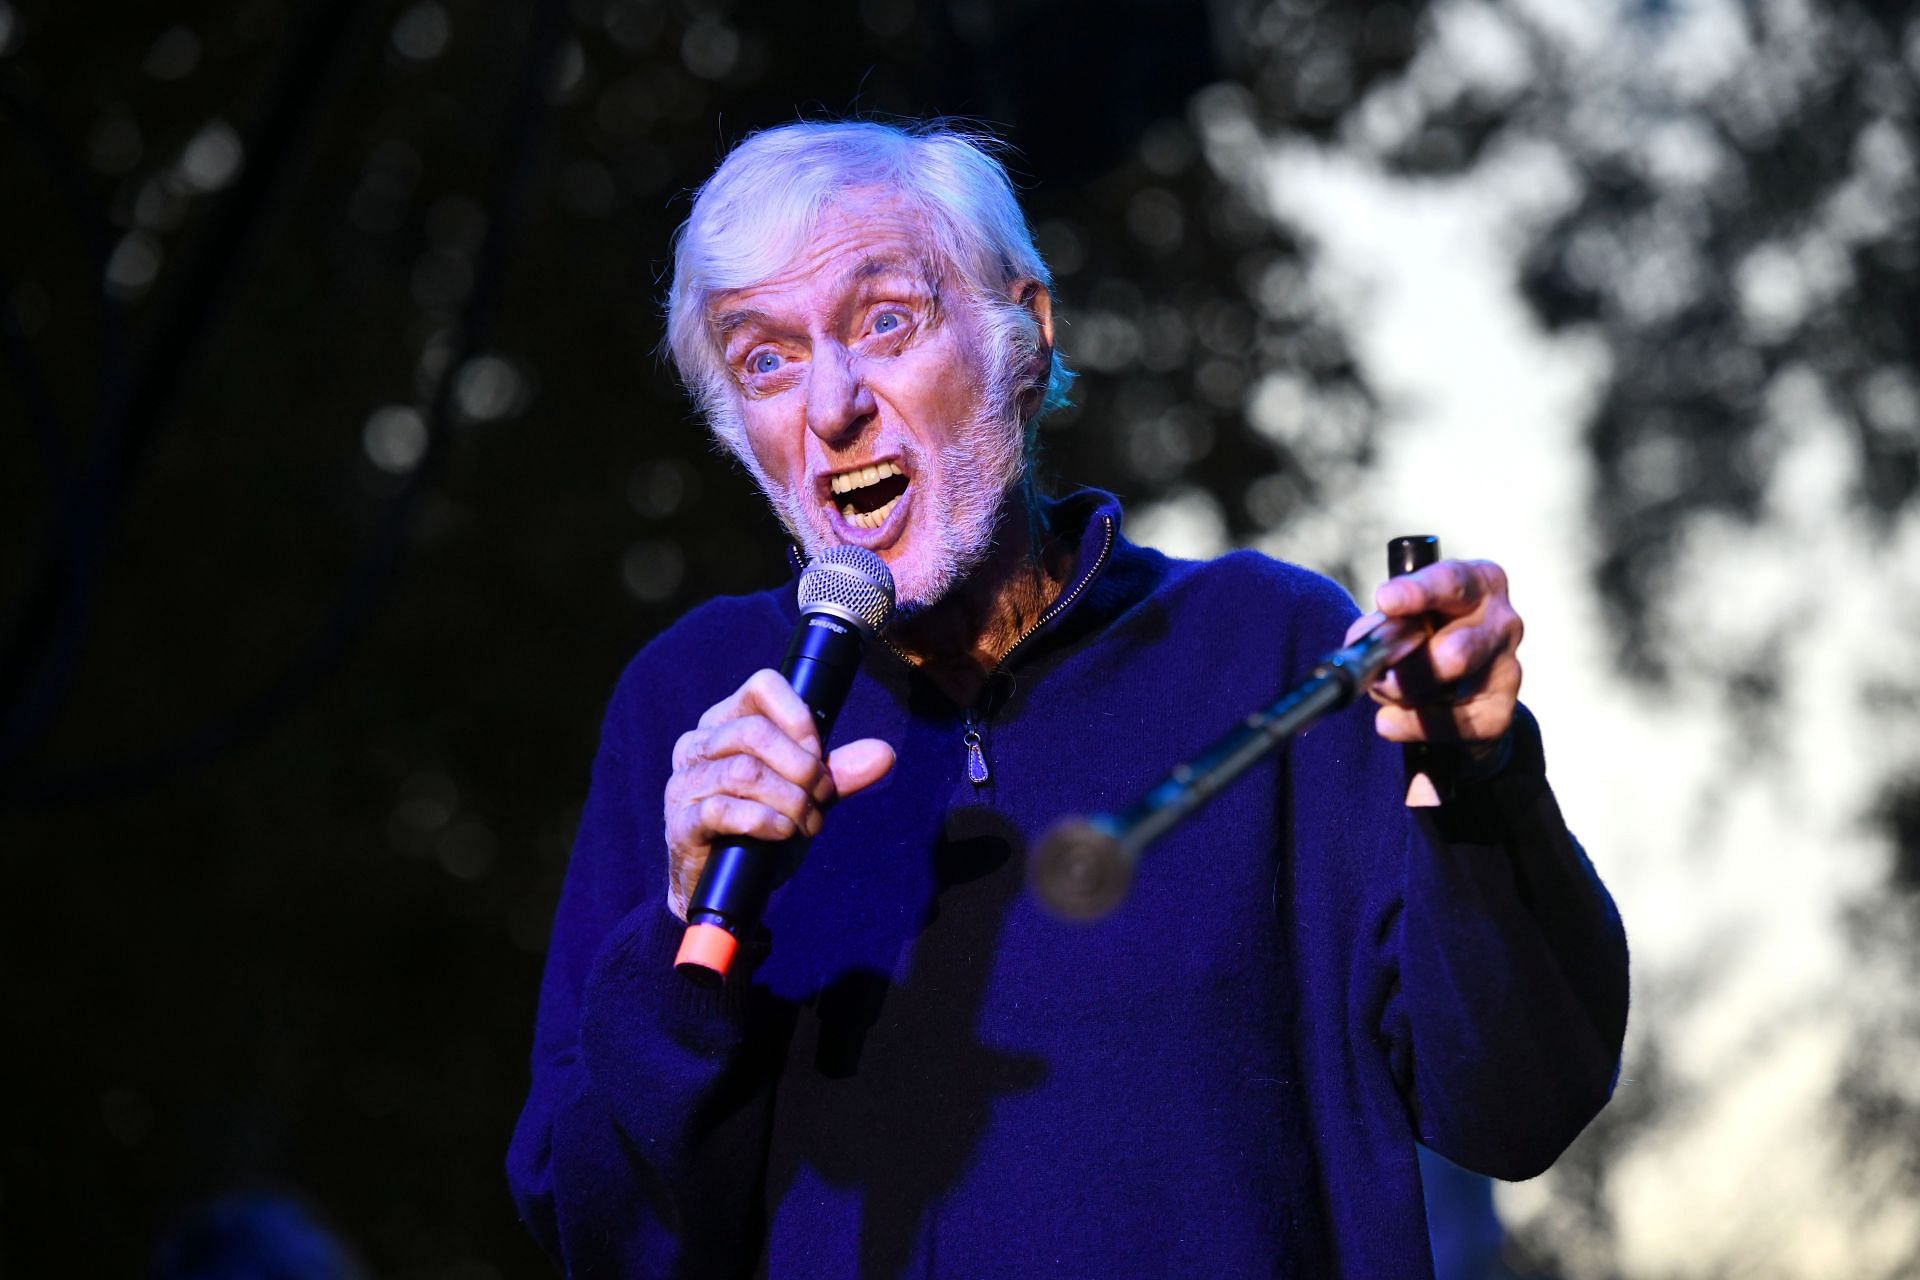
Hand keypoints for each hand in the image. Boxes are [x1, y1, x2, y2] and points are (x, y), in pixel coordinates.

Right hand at [664, 669, 894, 920]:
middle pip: (755, 731)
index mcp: (726, 723)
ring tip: (807, 822)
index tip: (820, 754)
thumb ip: (838, 773)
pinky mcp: (681, 823)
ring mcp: (685, 783)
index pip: (762, 687)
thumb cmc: (762, 829)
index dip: (799, 717)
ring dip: (790, 799)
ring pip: (744, 772)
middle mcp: (699, 745)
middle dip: (803, 766)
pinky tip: (782, 833)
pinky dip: (764, 821)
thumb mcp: (805, 795)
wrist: (728, 889)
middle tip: (822, 797)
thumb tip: (885, 754)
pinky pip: (723, 810)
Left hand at [1341, 558, 1523, 748]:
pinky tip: (1399, 717)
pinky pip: (1443, 725)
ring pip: (1448, 690)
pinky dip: (1408, 724)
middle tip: (1379, 676)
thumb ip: (1385, 623)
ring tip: (1388, 691)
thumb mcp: (1405, 616)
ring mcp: (1506, 669)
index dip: (1417, 592)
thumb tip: (1367, 641)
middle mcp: (1502, 622)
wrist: (1463, 687)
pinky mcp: (1498, 713)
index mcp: (1480, 583)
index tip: (1386, 599)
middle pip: (1455, 651)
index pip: (1450, 582)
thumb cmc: (1428, 634)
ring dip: (1403, 694)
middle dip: (1408, 669)